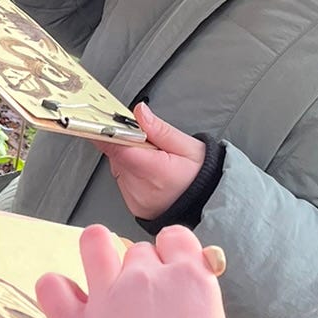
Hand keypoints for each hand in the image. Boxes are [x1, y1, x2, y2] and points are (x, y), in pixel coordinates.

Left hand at [101, 102, 206, 221]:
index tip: (108, 122)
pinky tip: (151, 172)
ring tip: (154, 160)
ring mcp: (135, 199)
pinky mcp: (134, 205)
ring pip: (118, 167)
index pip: (117, 148)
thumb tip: (140, 112)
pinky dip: (132, 173)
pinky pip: (123, 181)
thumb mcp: (188, 146)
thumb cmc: (201, 176)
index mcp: (154, 171)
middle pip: (116, 156)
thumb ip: (159, 129)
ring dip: (129, 158)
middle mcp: (141, 188)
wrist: (209, 203)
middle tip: (150, 143)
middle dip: (126, 144)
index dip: (110, 132)